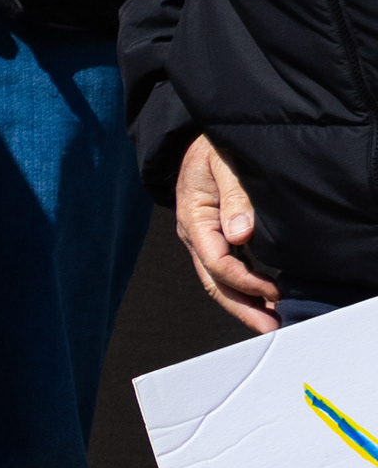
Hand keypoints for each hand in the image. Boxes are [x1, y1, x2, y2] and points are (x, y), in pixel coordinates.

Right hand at [176, 134, 281, 333]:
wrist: (194, 139)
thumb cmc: (210, 147)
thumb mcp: (222, 163)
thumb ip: (233, 196)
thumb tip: (240, 235)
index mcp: (193, 219)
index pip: (216, 261)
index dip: (245, 280)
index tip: (274, 291)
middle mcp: (195, 235)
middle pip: (214, 282)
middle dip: (242, 308)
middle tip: (270, 328)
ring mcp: (204, 239)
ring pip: (220, 280)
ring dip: (245, 302)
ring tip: (271, 321)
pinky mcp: (217, 237)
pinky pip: (228, 269)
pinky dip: (246, 286)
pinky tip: (265, 296)